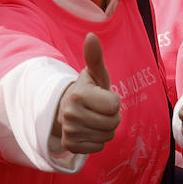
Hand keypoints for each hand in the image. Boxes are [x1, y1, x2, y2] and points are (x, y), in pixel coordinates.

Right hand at [56, 34, 121, 154]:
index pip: (115, 106)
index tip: (102, 97)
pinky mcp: (70, 146)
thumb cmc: (89, 89)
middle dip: (112, 117)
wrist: (68, 108)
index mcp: (78, 94)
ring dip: (106, 129)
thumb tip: (91, 36)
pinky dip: (98, 140)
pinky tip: (89, 130)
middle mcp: (70, 114)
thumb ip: (95, 57)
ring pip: (107, 136)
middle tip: (99, 109)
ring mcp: (69, 131)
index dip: (114, 101)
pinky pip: (99, 147)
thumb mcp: (95, 74)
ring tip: (94, 118)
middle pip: (113, 123)